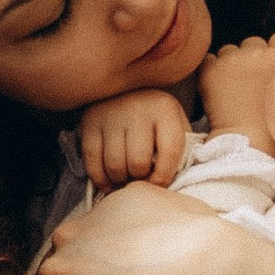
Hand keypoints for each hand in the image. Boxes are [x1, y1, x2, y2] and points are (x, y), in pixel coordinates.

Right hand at [76, 88, 190, 190]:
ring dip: (120, 180)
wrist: (127, 89)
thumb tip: (182, 181)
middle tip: (141, 179)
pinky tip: (109, 181)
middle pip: (138, 163)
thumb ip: (184, 150)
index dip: (165, 177)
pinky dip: (100, 178)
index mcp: (165, 109)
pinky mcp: (90, 122)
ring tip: (126, 178)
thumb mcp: (176, 125)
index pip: (169, 152)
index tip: (159, 185)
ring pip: (114, 165)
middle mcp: (137, 109)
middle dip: (140, 179)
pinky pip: (92, 161)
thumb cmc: (157, 118)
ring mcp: (111, 115)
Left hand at [199, 33, 274, 143]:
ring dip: (230, 63)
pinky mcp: (212, 69)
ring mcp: (235, 58)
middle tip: (248, 82)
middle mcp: (261, 52)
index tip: (268, 71)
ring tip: (232, 88)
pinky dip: (210, 71)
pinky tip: (216, 88)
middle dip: (251, 57)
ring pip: (230, 50)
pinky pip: (208, 60)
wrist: (250, 145)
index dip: (272, 54)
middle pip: (254, 43)